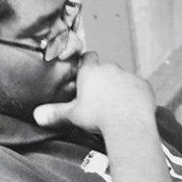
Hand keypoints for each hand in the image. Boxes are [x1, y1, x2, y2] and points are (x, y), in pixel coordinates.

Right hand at [33, 51, 155, 131]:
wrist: (127, 124)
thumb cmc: (100, 118)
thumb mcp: (73, 115)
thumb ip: (55, 112)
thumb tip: (38, 115)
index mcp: (91, 73)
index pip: (88, 58)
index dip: (88, 63)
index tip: (87, 72)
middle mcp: (110, 69)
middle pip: (106, 68)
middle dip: (104, 79)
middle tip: (100, 96)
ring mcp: (128, 75)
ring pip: (123, 78)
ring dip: (120, 87)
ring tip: (117, 105)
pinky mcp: (143, 84)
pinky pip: (138, 87)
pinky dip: (135, 95)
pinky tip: (132, 108)